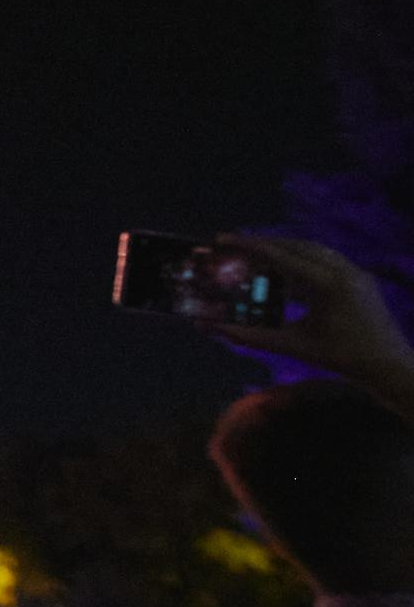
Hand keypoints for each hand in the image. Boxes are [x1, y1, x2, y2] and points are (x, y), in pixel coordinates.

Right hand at [212, 236, 413, 380]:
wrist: (389, 366)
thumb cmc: (343, 359)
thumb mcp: (295, 346)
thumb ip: (254, 337)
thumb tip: (218, 329)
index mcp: (329, 284)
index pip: (282, 256)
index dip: (249, 246)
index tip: (224, 240)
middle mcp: (344, 271)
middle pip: (296, 245)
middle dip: (263, 243)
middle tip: (234, 244)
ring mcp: (355, 273)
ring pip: (312, 250)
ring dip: (283, 249)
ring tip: (256, 255)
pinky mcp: (359, 280)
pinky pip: (325, 261)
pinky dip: (300, 261)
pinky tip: (284, 274)